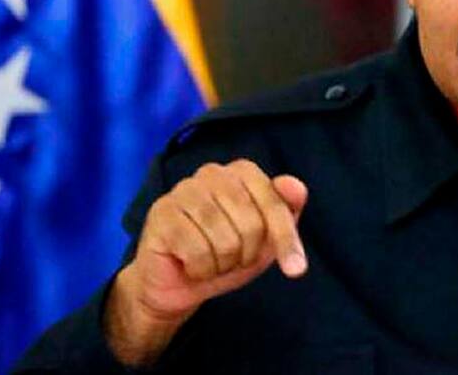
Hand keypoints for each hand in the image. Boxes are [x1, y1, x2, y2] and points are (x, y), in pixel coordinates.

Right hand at [103, 160, 308, 365]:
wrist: (177, 285)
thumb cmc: (226, 255)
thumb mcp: (267, 240)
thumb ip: (286, 212)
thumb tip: (296, 187)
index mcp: (242, 172)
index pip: (275, 203)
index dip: (286, 239)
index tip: (296, 269)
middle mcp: (212, 173)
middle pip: (251, 224)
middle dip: (247, 254)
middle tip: (231, 259)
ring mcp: (183, 190)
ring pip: (225, 241)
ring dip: (223, 264)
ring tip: (210, 260)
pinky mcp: (161, 213)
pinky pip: (197, 252)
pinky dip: (200, 270)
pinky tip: (190, 265)